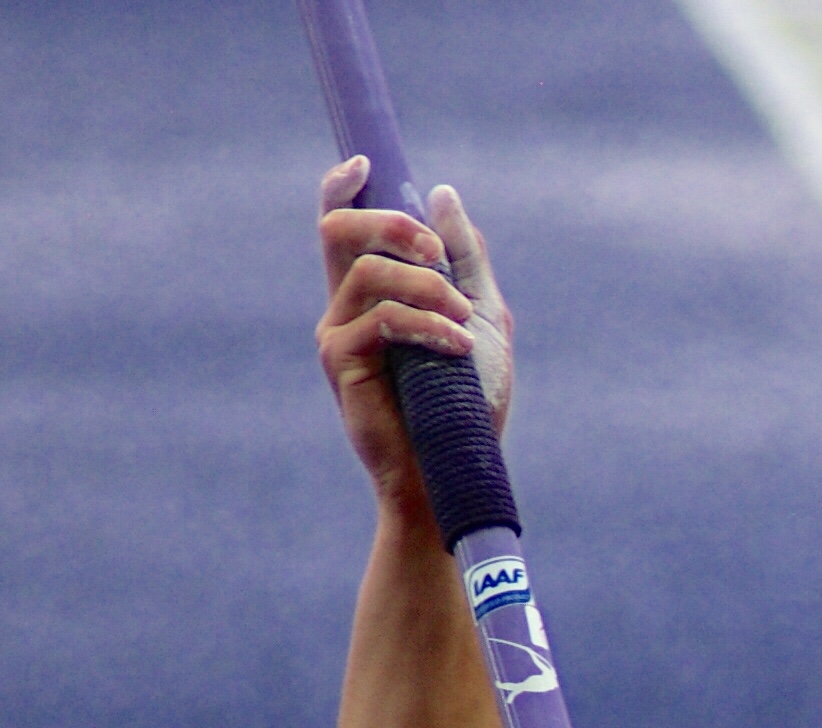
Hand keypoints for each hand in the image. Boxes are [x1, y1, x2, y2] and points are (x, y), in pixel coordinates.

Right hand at [313, 157, 514, 511]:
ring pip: (369, 272)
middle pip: (339, 230)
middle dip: (393, 225)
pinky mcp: (340, 363)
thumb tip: (444, 194)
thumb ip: (465, 261)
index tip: (365, 163)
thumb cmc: (468, 403)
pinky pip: (380, 318)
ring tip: (464, 325)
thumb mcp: (483, 320)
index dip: (344, 188)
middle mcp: (346, 306)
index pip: (343, 227)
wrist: (456, 469)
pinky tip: (458, 348)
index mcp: (375, 293)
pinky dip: (428, 325)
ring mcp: (338, 333)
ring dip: (429, 288)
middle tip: (438, 254)